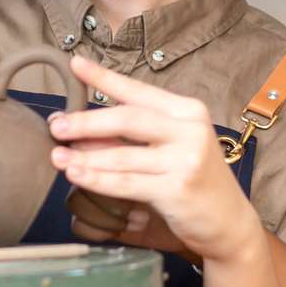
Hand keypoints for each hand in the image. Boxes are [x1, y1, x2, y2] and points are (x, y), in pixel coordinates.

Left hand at [47, 55, 260, 265]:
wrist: (228, 221)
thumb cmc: (196, 179)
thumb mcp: (175, 146)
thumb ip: (138, 134)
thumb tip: (83, 129)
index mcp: (188, 111)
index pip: (138, 90)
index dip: (104, 77)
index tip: (76, 65)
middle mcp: (190, 130)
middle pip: (128, 119)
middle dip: (87, 122)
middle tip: (57, 126)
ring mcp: (186, 160)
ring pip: (123, 155)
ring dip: (85, 156)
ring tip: (57, 156)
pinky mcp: (177, 190)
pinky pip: (126, 183)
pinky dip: (97, 179)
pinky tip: (76, 175)